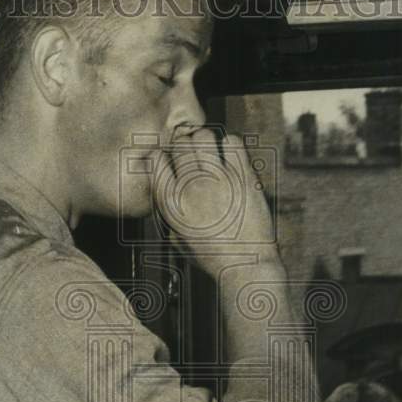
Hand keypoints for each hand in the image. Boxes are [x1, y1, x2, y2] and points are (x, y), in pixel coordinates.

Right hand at [151, 128, 280, 271]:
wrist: (245, 265)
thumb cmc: (213, 256)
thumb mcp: (177, 237)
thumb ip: (170, 211)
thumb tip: (171, 185)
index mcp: (171, 202)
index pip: (156, 160)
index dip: (163, 157)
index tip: (171, 162)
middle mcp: (191, 187)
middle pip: (179, 143)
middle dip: (184, 146)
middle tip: (193, 155)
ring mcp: (219, 179)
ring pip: (203, 136)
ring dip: (205, 141)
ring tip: (210, 153)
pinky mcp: (243, 177)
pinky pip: (232, 142)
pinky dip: (230, 145)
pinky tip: (230, 157)